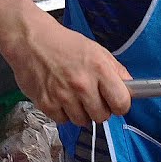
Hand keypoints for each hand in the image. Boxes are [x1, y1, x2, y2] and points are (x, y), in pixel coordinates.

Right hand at [5, 14, 132, 127]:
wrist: (30, 40)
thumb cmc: (63, 44)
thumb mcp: (96, 50)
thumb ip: (115, 70)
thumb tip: (130, 87)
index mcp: (99, 69)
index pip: (121, 103)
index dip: (120, 105)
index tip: (115, 103)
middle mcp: (82, 84)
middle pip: (102, 116)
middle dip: (100, 110)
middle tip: (92, 98)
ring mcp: (63, 95)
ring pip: (82, 121)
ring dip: (81, 113)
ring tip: (74, 96)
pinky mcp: (46, 103)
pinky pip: (63, 121)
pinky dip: (63, 113)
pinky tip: (60, 97)